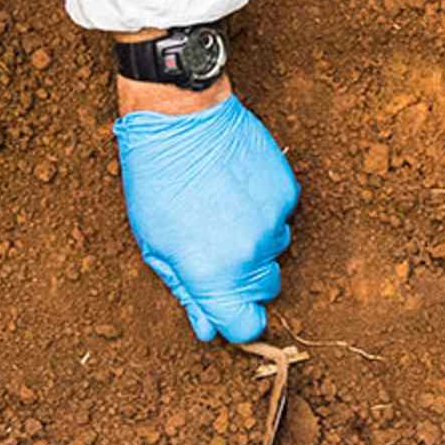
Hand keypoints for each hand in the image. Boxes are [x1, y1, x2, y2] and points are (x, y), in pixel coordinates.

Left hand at [115, 95, 299, 343]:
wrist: (182, 117)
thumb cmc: (157, 180)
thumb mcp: (156, 244)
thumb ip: (187, 290)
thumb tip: (208, 327)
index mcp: (214, 274)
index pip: (246, 326)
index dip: (235, 320)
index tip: (224, 308)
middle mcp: (251, 253)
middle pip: (265, 290)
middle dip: (243, 280)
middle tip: (214, 247)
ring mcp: (274, 221)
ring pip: (274, 250)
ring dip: (253, 241)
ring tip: (222, 207)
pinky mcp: (287, 192)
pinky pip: (281, 216)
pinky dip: (263, 209)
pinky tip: (236, 186)